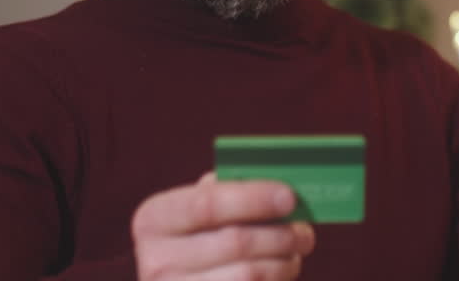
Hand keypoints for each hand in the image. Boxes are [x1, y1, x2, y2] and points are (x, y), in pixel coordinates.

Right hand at [131, 172, 315, 279]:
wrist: (180, 279)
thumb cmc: (197, 238)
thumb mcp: (199, 212)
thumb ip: (227, 192)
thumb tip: (278, 187)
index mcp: (153, 220)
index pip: (207, 204)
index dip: (252, 198)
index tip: (290, 197)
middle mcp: (155, 260)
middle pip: (235, 242)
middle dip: (279, 234)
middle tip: (305, 232)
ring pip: (248, 274)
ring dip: (283, 263)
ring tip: (296, 253)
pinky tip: (280, 273)